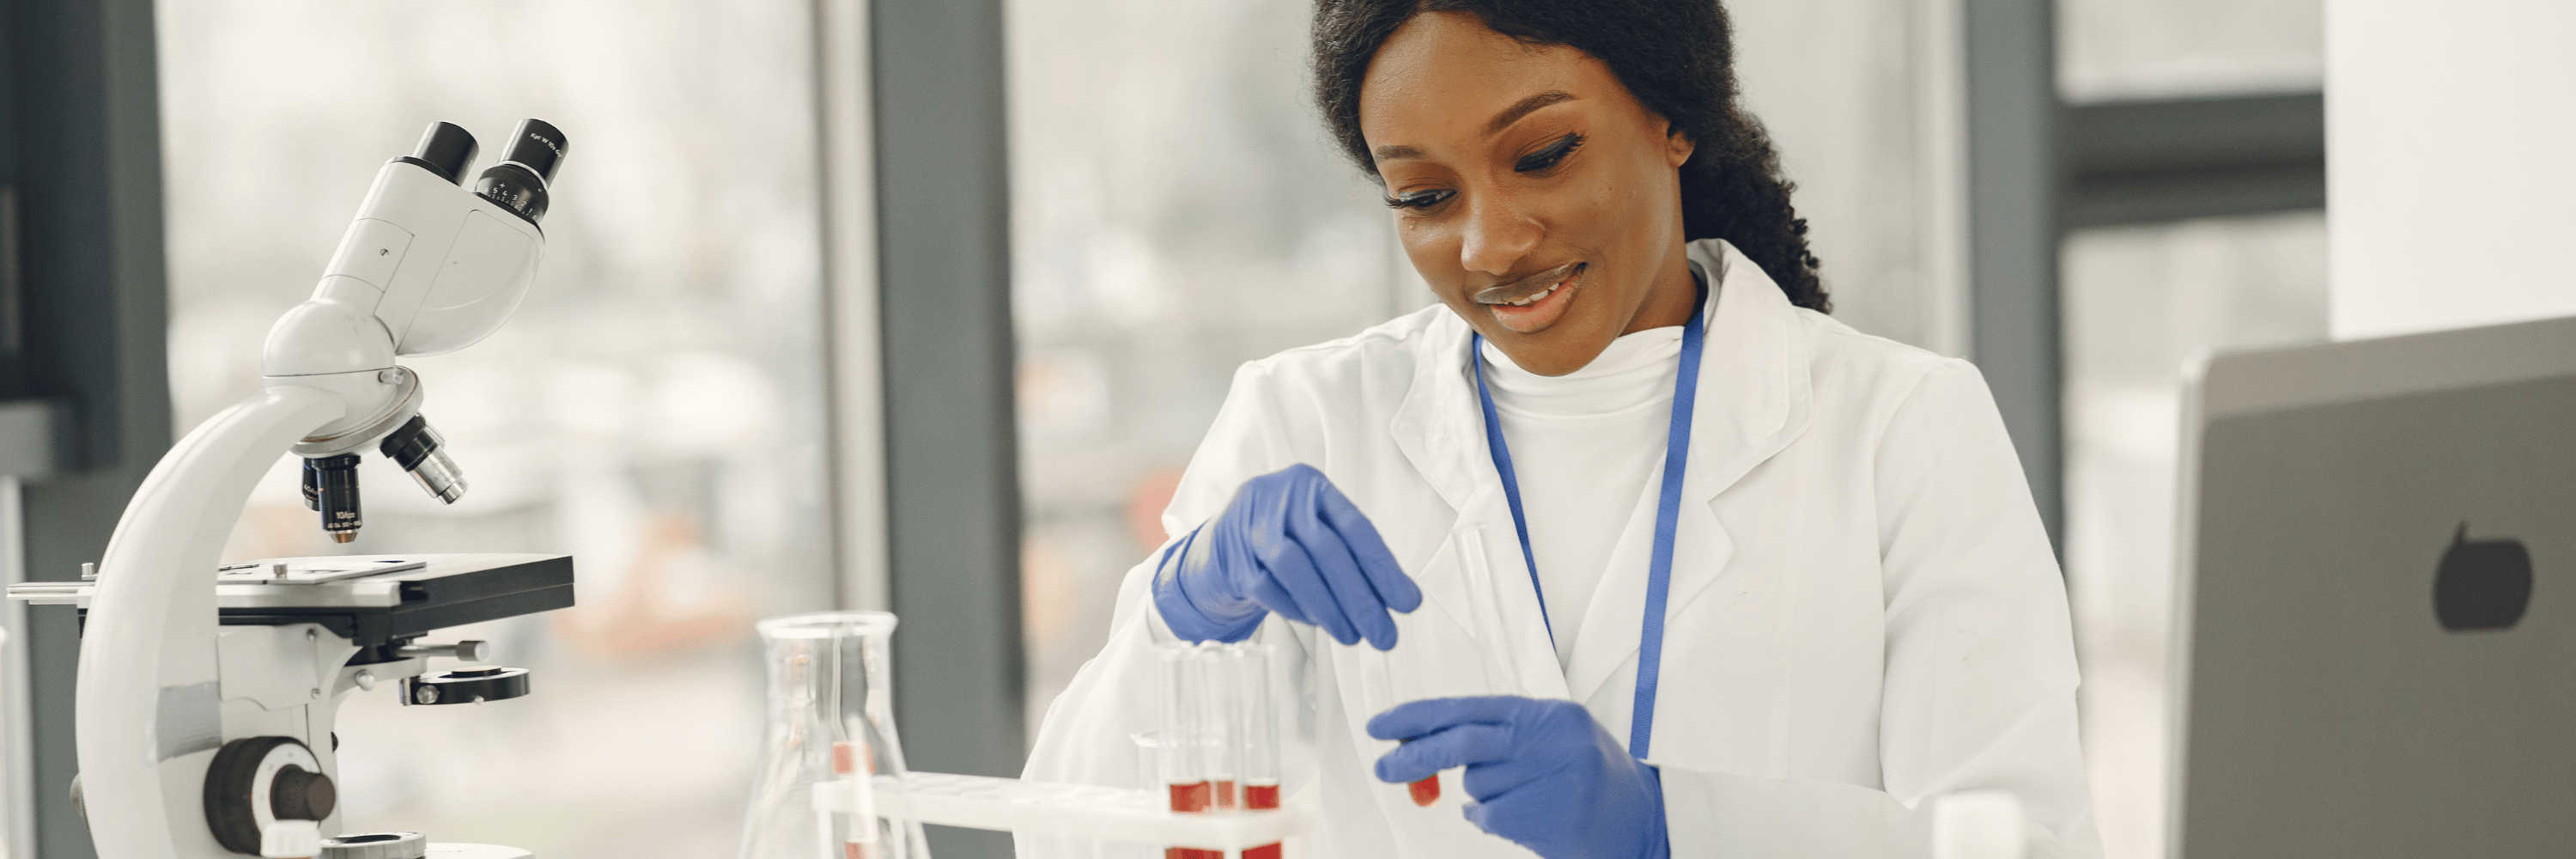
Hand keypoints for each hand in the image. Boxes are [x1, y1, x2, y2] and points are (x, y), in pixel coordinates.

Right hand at [1152, 463, 1421, 647]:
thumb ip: (1354, 556)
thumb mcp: (1317, 533)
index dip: (1383, 567)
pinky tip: (1318, 624)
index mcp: (1309, 484)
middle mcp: (1278, 496)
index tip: (1407, 603)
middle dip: (1361, 597)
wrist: (1218, 549)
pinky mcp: (1229, 558)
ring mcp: (1248, 525)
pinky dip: (1297, 610)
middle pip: (1327, 548)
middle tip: (1385, 635)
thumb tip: (1403, 598)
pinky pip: (1267, 588)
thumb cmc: (1283, 541)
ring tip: (1353, 637)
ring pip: (1295, 567)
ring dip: (1329, 608)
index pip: (1355, 526)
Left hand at [1369, 696, 1668, 858]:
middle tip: (1384, 767)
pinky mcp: (1549, 816)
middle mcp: (1551, 740)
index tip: (1383, 726)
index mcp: (1547, 713)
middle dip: (1417, 755)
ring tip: (1522, 796)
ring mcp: (1553, 778)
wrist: (1639, 819)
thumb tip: (1420, 747)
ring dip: (1483, 794)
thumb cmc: (1584, 777)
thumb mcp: (1546, 740)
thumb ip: (1492, 738)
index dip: (1420, 716)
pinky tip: (1521, 818)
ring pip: (1477, 785)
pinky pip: (1489, 817)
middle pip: (1463, 742)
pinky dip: (1490, 819)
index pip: (1469, 708)